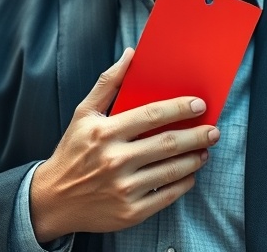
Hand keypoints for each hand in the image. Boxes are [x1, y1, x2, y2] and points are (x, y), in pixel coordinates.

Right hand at [30, 48, 219, 241]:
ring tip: (204, 151)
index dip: (179, 108)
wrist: (53, 199)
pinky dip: (184, 183)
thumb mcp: (83, 114)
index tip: (199, 105)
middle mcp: (114, 160)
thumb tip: (131, 54)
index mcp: (104, 132)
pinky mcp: (130, 212)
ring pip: (171, 170)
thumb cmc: (72, 152)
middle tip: (213, 130)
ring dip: (194, 159)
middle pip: (167, 143)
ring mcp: (123, 188)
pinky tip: (189, 174)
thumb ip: (107, 83)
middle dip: (197, 135)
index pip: (151, 115)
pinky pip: (167, 195)